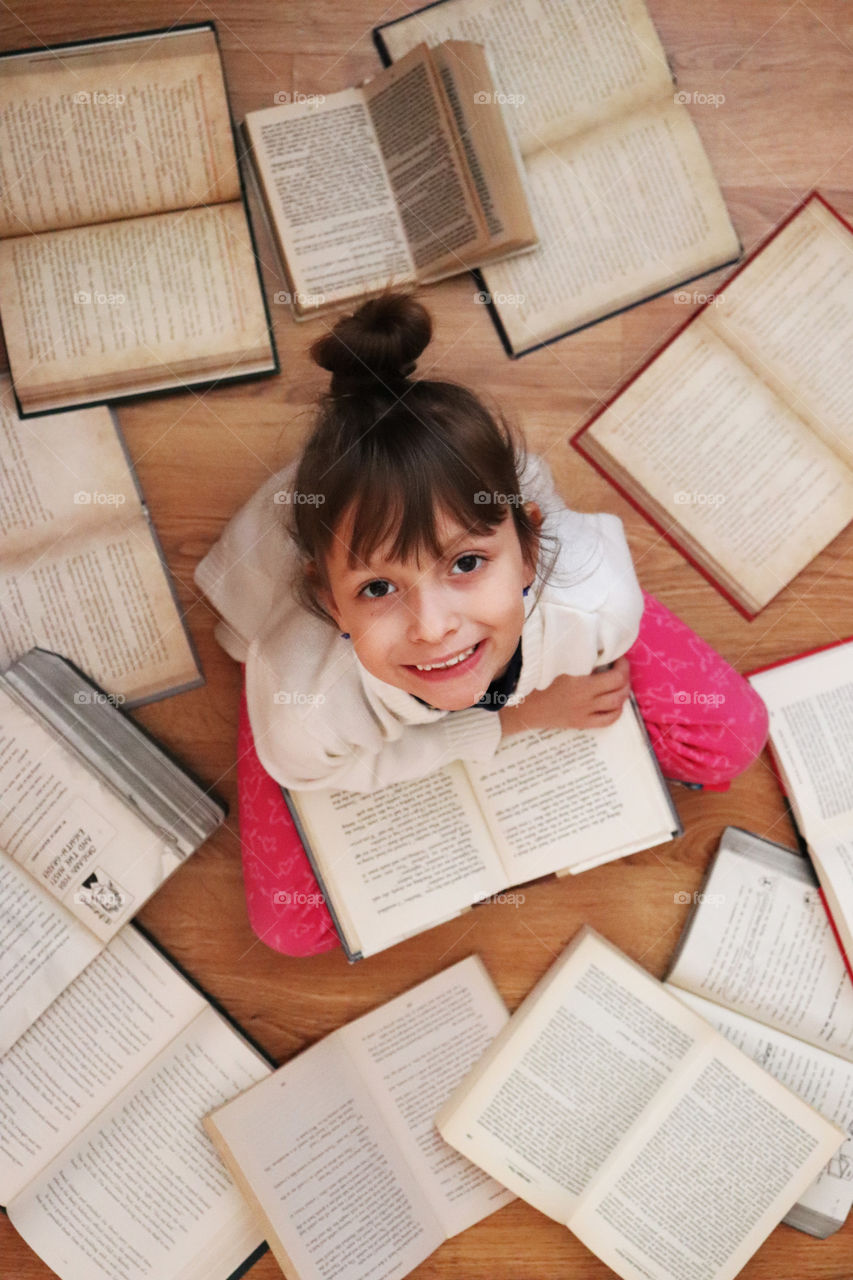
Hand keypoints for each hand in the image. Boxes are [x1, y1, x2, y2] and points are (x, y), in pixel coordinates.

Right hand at [499, 657, 630, 735]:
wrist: (520, 708)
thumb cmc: (533, 679)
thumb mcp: (554, 662)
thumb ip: (573, 652)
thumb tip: (591, 639)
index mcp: (580, 682)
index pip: (616, 676)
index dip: (623, 665)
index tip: (618, 656)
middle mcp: (586, 699)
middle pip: (620, 689)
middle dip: (625, 676)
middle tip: (620, 667)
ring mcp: (584, 713)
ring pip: (617, 704)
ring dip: (623, 692)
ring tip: (619, 683)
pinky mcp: (581, 723)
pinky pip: (608, 720)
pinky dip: (617, 711)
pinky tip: (614, 703)